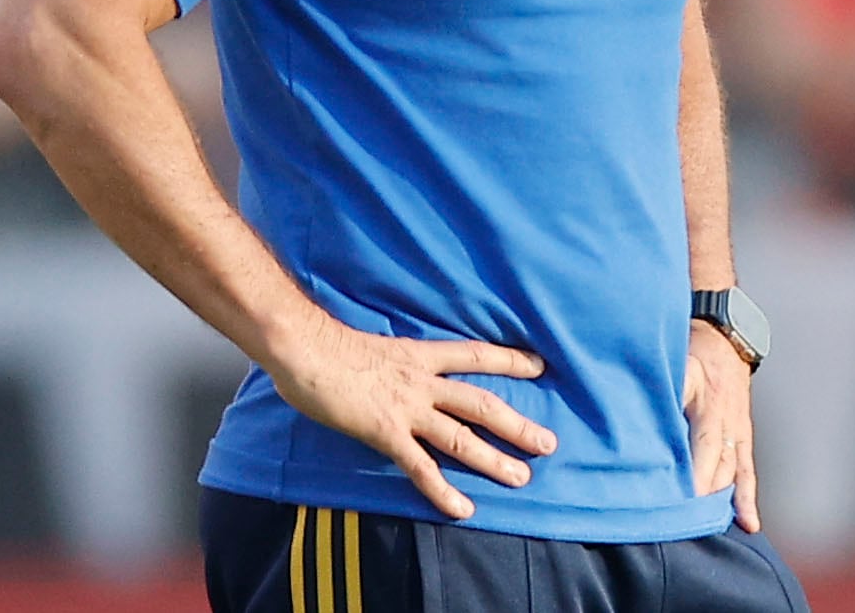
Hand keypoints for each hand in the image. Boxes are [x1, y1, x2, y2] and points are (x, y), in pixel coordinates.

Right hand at [268, 316, 556, 519]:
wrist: (306, 349)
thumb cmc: (331, 345)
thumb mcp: (377, 345)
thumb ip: (396, 362)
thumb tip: (400, 370)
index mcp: (421, 355)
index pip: (476, 355)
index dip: (509, 360)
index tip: (540, 365)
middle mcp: (422, 381)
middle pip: (481, 403)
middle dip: (517, 424)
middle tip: (548, 443)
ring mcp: (406, 408)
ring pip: (460, 437)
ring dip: (493, 459)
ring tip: (521, 477)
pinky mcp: (385, 432)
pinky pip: (420, 466)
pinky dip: (443, 490)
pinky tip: (462, 508)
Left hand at [683, 321, 760, 531]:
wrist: (725, 337)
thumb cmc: (691, 348)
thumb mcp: (676, 360)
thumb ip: (664, 389)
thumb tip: (644, 418)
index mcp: (708, 400)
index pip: (703, 443)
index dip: (695, 472)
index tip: (684, 496)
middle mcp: (726, 419)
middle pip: (718, 464)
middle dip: (704, 493)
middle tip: (687, 523)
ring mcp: (737, 430)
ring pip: (732, 471)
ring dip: (721, 499)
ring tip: (708, 527)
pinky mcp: (743, 436)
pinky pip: (747, 470)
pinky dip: (747, 498)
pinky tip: (749, 523)